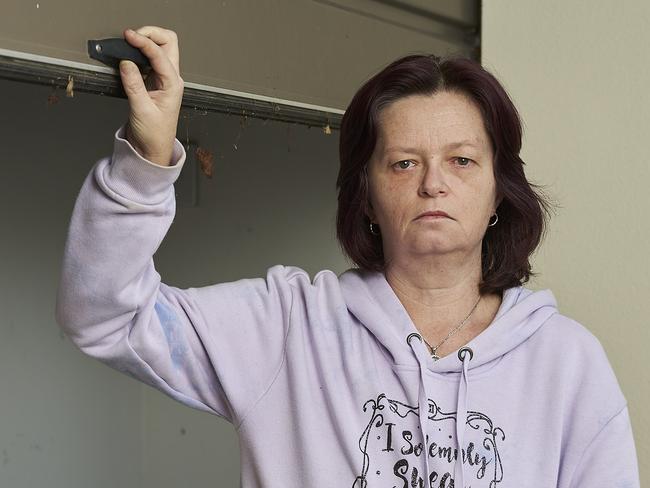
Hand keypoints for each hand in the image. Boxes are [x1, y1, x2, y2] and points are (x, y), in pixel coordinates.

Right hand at [119, 26, 183, 165]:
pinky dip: (139, 52)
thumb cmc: (154, 135)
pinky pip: (149, 59)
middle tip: (131, 36)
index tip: (128, 36)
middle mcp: (171, 79)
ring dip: (145, 42)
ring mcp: (163, 79)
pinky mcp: (153, 82)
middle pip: (168, 43)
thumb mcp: (141, 110)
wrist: (153, 149)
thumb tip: (126, 63)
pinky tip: (128, 55)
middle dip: (151, 34)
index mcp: (173, 85)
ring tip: (128, 43)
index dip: (144, 42)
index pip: (160, 54)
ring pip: (160, 49)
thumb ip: (134, 85)